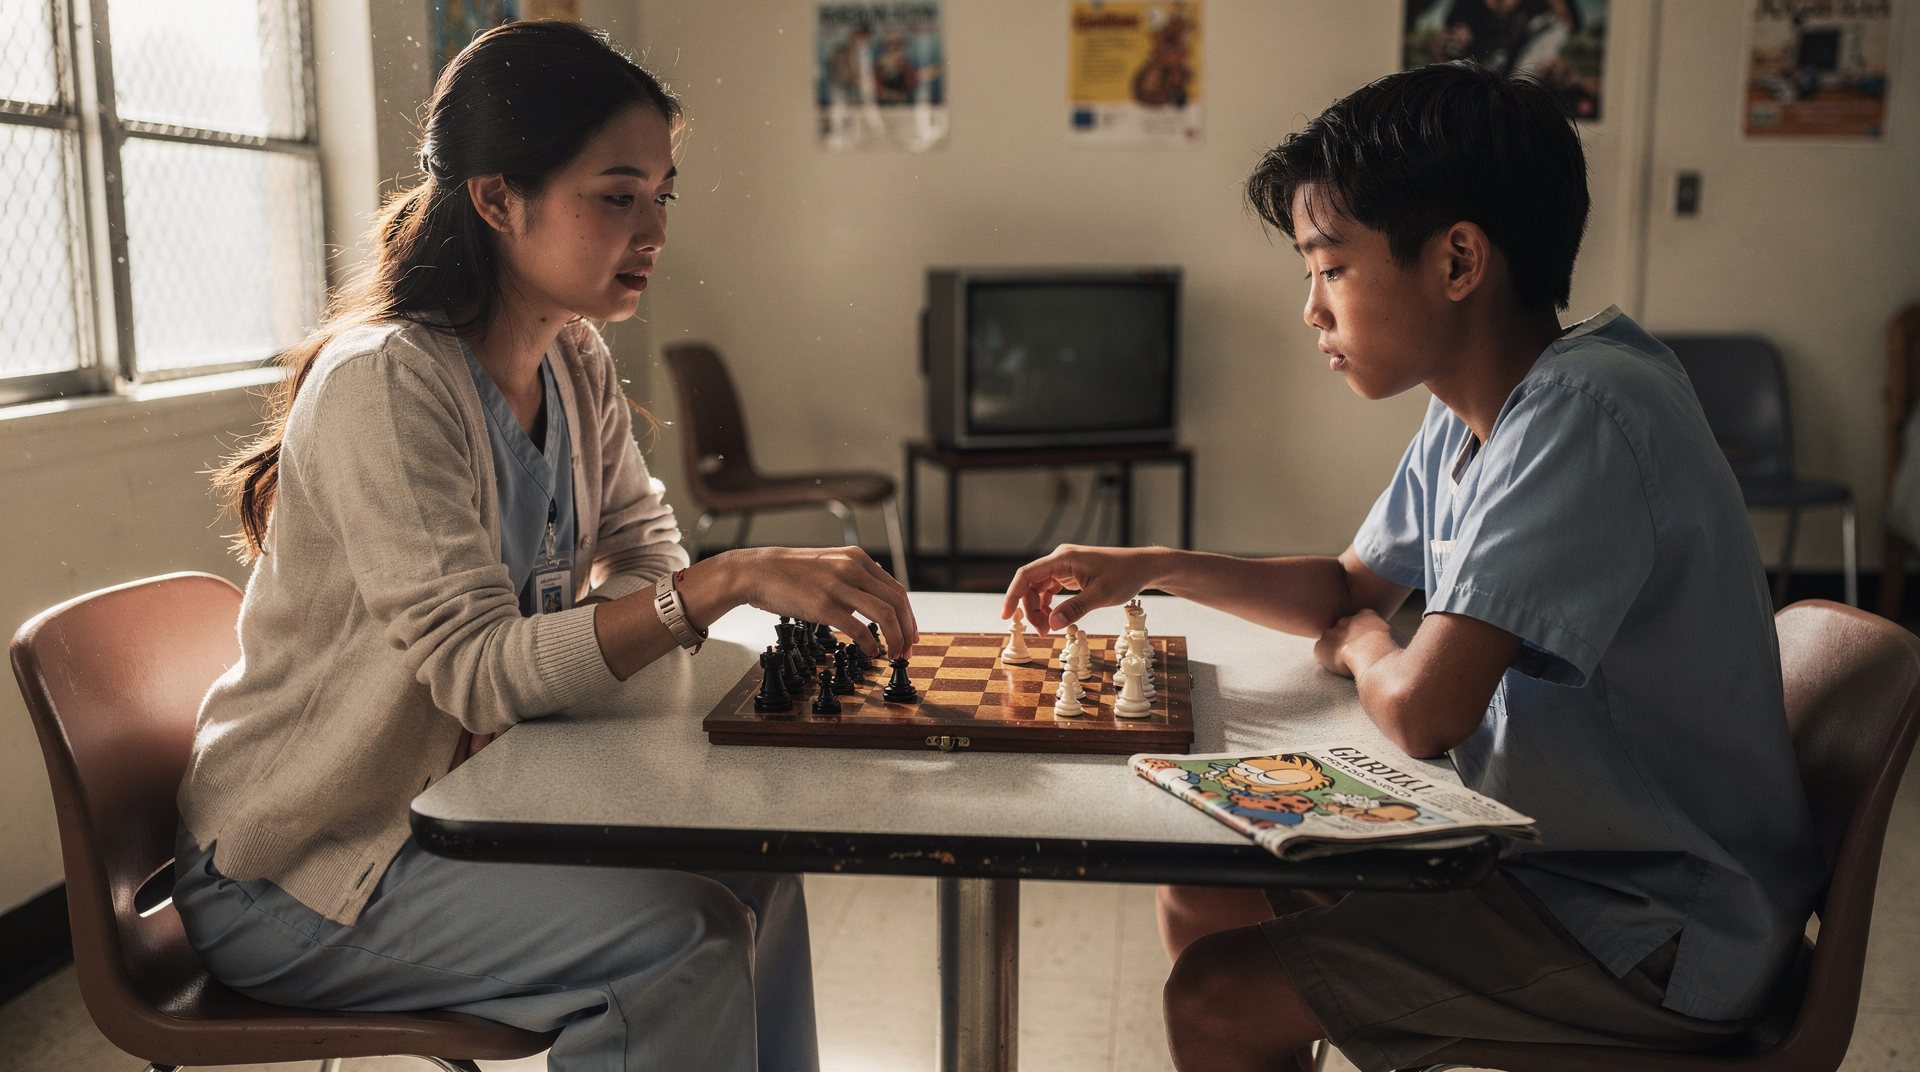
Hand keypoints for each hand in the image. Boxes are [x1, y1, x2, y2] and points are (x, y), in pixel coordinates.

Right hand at [691, 545, 918, 655]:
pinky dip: (870, 643)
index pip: (896, 589)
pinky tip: (871, 652)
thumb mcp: (831, 565)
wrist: (757, 571)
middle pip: (897, 602)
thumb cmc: (791, 572)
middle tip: (908, 648)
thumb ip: (854, 582)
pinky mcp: (823, 605)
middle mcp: (852, 568)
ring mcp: (838, 586)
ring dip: (895, 638)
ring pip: (884, 614)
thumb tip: (874, 607)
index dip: (909, 615)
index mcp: (857, 558)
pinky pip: (858, 628)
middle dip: (907, 629)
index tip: (911, 632)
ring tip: (894, 653)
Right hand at [1001, 544, 1164, 634]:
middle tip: (1042, 632)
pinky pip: (1050, 591)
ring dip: (1039, 609)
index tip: (1005, 615)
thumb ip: (1074, 609)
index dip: (1012, 595)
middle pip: (1031, 585)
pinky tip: (1055, 619)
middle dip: (1031, 609)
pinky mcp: (1071, 575)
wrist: (1143, 568)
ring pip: (1039, 589)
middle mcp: (1060, 560)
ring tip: (1048, 629)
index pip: (1027, 575)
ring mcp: (1065, 567)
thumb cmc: (1125, 575)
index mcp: (1063, 558)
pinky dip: (1049, 606)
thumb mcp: (1101, 595)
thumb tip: (1051, 625)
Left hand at [1313, 609, 1399, 677]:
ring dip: (1337, 651)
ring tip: (1348, 666)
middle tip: (1358, 658)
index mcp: (1367, 615)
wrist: (1374, 656)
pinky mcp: (1321, 646)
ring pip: (1332, 641)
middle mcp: (1346, 619)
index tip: (1369, 648)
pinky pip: (1321, 654)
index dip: (1365, 637)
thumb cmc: (1392, 650)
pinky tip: (1338, 669)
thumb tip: (1396, 645)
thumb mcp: (1400, 638)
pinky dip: (1327, 662)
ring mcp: (1332, 632)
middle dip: (1350, 642)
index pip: (1363, 622)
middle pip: (1346, 630)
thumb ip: (1393, 638)